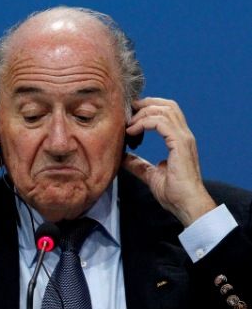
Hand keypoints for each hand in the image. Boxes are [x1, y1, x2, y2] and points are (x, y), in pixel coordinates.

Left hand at [123, 97, 215, 225]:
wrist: (186, 205)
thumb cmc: (174, 193)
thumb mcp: (150, 174)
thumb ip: (138, 164)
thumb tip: (123, 157)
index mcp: (180, 140)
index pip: (168, 112)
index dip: (148, 109)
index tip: (130, 117)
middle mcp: (184, 135)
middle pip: (168, 105)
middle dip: (145, 104)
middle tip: (128, 112)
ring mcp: (184, 138)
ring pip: (164, 110)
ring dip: (142, 113)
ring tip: (128, 125)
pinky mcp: (180, 143)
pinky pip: (161, 122)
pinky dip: (144, 122)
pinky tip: (132, 132)